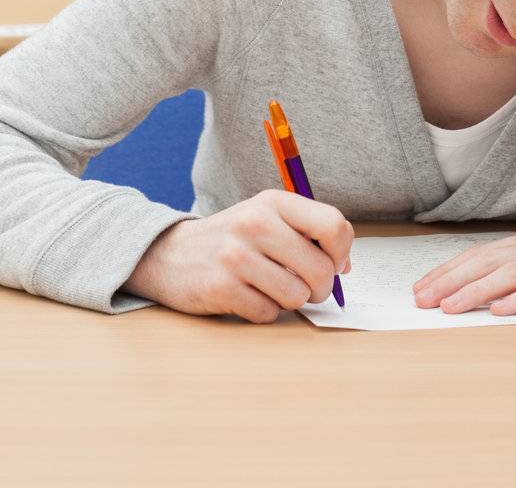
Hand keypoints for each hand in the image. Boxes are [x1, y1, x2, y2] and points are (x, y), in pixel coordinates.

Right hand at [124, 190, 352, 322]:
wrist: (170, 254)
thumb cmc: (233, 239)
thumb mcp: (267, 219)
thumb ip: (308, 234)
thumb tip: (346, 266)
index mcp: (273, 202)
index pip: (332, 225)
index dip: (341, 252)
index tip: (334, 264)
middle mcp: (256, 223)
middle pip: (320, 269)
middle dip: (320, 288)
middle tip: (306, 288)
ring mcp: (236, 256)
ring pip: (296, 295)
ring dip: (290, 300)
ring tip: (271, 288)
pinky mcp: (221, 288)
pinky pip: (268, 313)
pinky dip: (264, 311)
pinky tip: (248, 296)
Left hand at [412, 221, 515, 314]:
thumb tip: (490, 288)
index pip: (483, 254)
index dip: (450, 270)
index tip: (422, 287)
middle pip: (490, 261)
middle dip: (452, 280)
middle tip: (422, 299)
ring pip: (513, 274)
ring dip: (478, 291)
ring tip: (451, 307)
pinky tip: (502, 311)